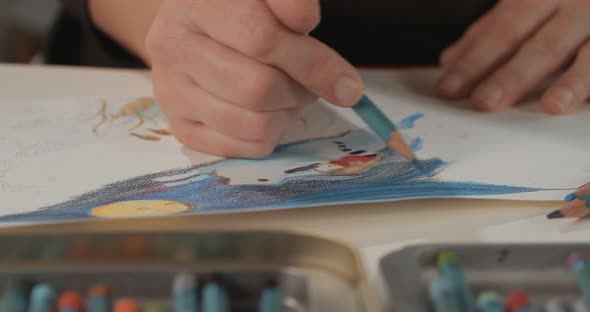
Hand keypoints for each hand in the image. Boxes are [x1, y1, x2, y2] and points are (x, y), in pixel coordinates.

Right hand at [145, 0, 362, 157]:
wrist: (196, 31)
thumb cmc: (241, 12)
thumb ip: (291, 7)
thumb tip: (316, 40)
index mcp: (195, 4)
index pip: (262, 39)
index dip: (313, 62)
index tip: (345, 79)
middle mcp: (172, 47)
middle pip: (259, 88)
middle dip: (301, 90)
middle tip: (310, 83)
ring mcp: (170, 91)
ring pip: (254, 124)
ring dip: (288, 114)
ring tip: (288, 95)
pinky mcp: (180, 126)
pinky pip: (243, 148)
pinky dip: (271, 135)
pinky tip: (268, 112)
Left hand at [438, 0, 589, 114]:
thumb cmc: (566, 0)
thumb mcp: (529, 3)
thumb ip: (492, 30)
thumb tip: (451, 60)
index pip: (501, 29)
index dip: (474, 58)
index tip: (448, 87)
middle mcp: (573, 2)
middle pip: (539, 41)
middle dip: (511, 74)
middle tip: (484, 102)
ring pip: (588, 52)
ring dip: (572, 80)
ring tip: (553, 105)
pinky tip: (587, 102)